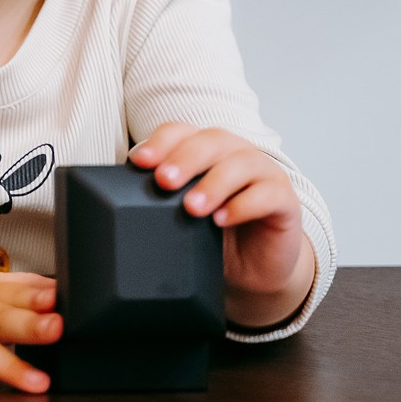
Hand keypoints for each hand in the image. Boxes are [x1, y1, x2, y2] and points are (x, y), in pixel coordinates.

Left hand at [130, 123, 314, 327]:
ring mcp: (263, 173)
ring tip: (191, 208)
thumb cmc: (213, 234)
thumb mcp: (179, 215)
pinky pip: (268, 194)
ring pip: (239, 163)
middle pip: (209, 141)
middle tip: (163, 181)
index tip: (139, 162)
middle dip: (184, 158)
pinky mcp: (286, 200)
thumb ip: (158, 200)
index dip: (160, 142)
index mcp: (204, 148)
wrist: (254, 270)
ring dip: (212, 183)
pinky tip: (224, 219)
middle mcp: (234, 152)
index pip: (180, 131)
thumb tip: (114, 199)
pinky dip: (243, 204)